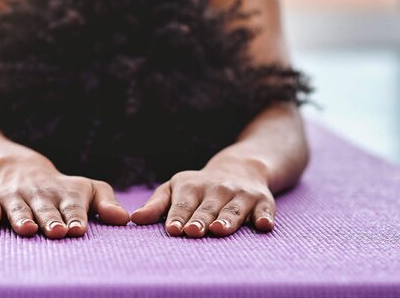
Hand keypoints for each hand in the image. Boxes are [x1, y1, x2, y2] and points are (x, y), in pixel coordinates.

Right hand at [0, 154, 129, 237]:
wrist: (22, 169)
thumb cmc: (64, 189)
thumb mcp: (88, 190)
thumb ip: (107, 204)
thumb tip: (125, 219)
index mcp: (66, 192)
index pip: (72, 205)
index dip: (75, 216)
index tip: (78, 229)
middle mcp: (41, 193)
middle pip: (46, 208)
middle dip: (50, 219)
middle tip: (57, 232)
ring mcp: (16, 196)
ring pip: (19, 208)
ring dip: (22, 218)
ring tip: (28, 230)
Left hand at [130, 158, 274, 236]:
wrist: (240, 168)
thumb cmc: (199, 187)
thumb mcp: (175, 189)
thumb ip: (156, 206)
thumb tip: (133, 219)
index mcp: (192, 187)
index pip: (183, 204)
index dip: (178, 216)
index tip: (172, 229)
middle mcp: (217, 189)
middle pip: (207, 208)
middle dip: (200, 219)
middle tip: (192, 232)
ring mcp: (241, 195)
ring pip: (233, 209)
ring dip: (227, 219)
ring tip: (219, 230)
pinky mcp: (263, 201)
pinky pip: (265, 210)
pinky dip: (265, 217)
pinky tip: (264, 225)